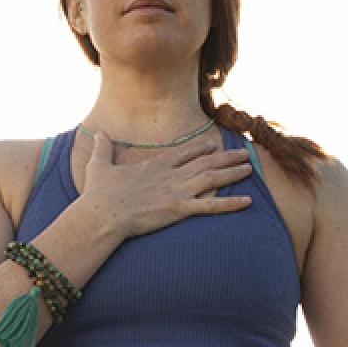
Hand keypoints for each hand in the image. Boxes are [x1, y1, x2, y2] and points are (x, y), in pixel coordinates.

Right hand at [79, 132, 255, 238]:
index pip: (184, 153)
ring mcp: (177, 191)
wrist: (103, 213)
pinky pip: (211, 205)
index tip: (213, 145)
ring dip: (233, 172)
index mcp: (155, 165)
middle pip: (205, 162)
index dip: (200, 148)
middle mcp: (171, 175)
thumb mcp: (99, 166)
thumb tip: (98, 133)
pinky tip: (247, 201)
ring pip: (213, 178)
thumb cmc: (99, 193)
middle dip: (226, 157)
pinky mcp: (180, 209)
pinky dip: (231, 203)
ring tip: (249, 168)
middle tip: (243, 152)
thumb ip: (102, 149)